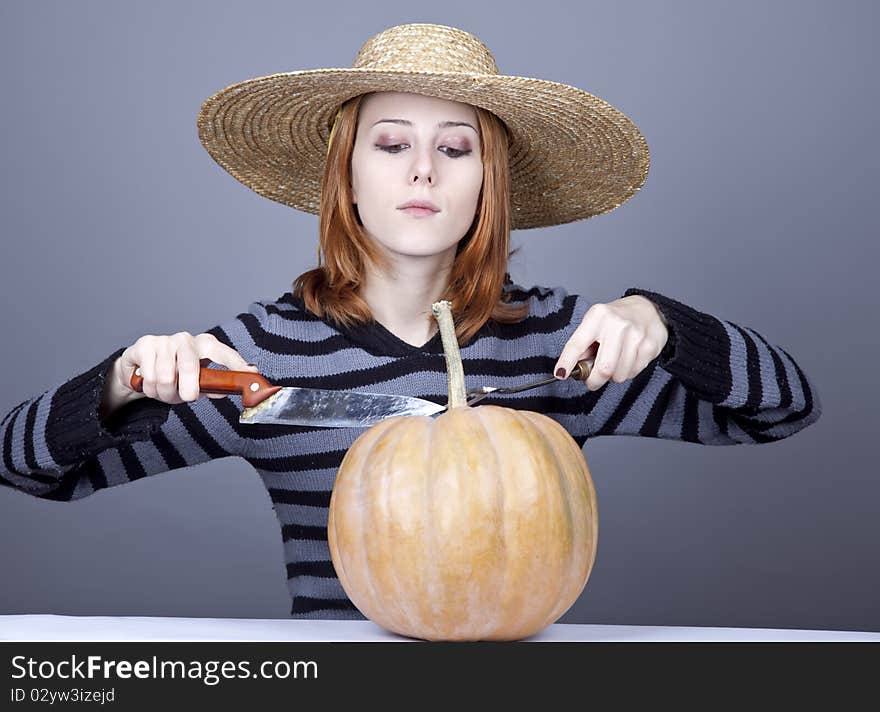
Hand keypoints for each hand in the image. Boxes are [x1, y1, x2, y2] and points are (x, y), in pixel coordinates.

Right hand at [111, 332, 258, 404]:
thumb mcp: (195, 382)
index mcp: (204, 345)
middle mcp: (186, 339)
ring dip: (163, 393)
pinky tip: (149, 382)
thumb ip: (211, 386)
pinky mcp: (145, 344)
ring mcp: (165, 340)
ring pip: (165, 377)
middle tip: (185, 397)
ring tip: (164, 390)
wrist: (139, 368)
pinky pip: (148, 376)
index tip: (251, 373)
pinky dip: (148, 388)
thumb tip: (224, 391)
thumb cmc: (173, 374)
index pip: (224, 353)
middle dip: (186, 391)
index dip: (237, 364)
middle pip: (189, 368)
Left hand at [554, 295, 668, 390]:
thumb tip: (571, 368)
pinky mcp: (650, 346)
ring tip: (613, 363)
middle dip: (594, 381)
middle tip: (592, 381)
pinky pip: (633, 373)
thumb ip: (583, 344)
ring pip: (619, 375)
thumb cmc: (615, 319)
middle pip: (604, 368)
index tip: (560, 374)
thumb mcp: (595, 323)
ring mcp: (636, 335)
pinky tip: (627, 359)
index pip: (578, 344)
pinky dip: (627, 372)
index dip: (567, 362)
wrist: (648, 309)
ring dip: (612, 376)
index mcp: (598, 316)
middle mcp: (617, 325)